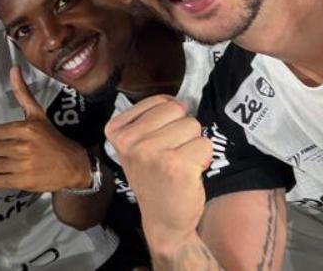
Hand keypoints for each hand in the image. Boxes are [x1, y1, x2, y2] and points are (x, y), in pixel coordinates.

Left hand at [0, 67, 92, 191]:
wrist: (73, 165)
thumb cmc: (52, 139)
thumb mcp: (38, 115)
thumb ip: (23, 93)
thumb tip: (13, 68)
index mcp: (25, 128)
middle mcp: (23, 147)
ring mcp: (23, 166)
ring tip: (0, 163)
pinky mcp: (23, 182)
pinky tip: (2, 174)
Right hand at [106, 95, 210, 246]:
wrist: (163, 220)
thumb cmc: (154, 178)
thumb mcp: (136, 146)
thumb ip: (151, 118)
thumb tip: (181, 102)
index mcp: (117, 130)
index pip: (161, 101)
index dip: (169, 121)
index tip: (158, 143)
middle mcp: (131, 141)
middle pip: (178, 110)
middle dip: (182, 131)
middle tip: (172, 155)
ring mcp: (152, 153)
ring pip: (193, 126)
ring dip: (193, 146)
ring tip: (180, 164)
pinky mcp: (177, 166)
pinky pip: (205, 144)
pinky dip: (203, 159)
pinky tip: (189, 174)